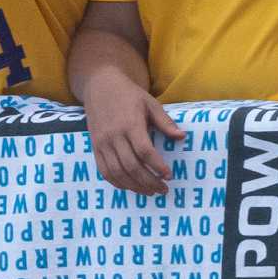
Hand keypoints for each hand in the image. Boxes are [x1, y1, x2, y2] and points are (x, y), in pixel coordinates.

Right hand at [83, 75, 184, 196]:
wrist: (101, 86)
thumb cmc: (129, 95)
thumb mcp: (151, 104)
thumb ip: (165, 122)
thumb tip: (181, 137)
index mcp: (130, 124)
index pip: (144, 151)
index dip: (157, 166)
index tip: (169, 175)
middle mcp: (114, 135)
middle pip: (131, 166)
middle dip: (148, 181)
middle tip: (162, 189)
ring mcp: (102, 143)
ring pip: (117, 172)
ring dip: (134, 186)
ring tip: (149, 191)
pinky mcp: (95, 148)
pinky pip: (105, 172)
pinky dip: (118, 183)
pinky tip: (131, 187)